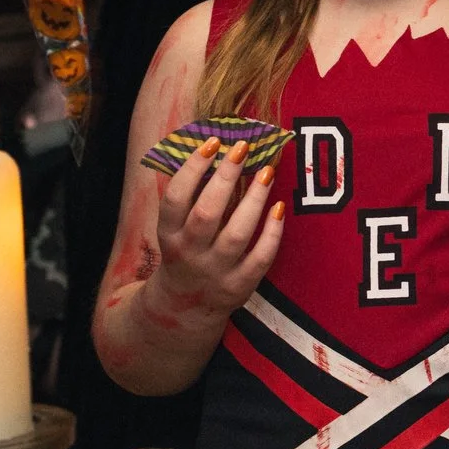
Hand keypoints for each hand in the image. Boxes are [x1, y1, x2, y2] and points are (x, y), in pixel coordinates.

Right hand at [152, 139, 286, 319]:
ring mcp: (215, 272)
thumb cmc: (184, 251)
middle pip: (207, 214)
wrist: (184, 306)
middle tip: (243, 147)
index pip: (175, 198)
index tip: (213, 143)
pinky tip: (280, 207)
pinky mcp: (239, 286)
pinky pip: (261, 257)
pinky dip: (273, 232)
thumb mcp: (175, 227)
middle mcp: (189, 254)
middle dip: (225, 178)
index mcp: (168, 234)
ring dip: (254, 200)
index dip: (192, 168)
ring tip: (266, 171)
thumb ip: (191, 195)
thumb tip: (218, 147)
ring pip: (237, 234)